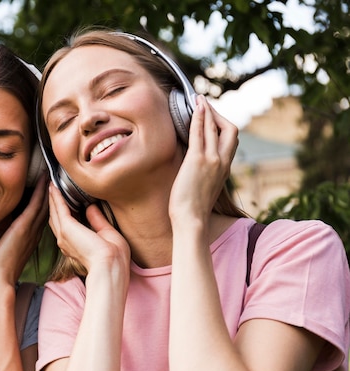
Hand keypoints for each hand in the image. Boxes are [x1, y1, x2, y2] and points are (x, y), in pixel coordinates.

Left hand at [0, 174, 48, 286]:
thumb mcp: (2, 241)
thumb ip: (4, 227)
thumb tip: (1, 213)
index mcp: (32, 237)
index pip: (42, 216)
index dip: (47, 202)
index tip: (49, 190)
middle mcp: (36, 232)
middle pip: (48, 208)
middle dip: (52, 193)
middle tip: (55, 177)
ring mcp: (32, 229)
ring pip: (45, 204)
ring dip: (49, 188)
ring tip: (52, 174)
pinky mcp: (25, 227)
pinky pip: (36, 205)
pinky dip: (40, 192)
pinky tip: (43, 180)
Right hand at [48, 184, 129, 278]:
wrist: (110, 266)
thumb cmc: (113, 257)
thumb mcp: (107, 234)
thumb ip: (98, 221)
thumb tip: (91, 208)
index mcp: (75, 246)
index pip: (66, 226)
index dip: (63, 212)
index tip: (63, 199)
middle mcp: (66, 242)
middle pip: (56, 218)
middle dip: (53, 203)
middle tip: (52, 188)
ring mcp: (64, 235)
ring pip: (55, 212)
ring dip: (52, 198)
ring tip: (51, 185)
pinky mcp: (66, 228)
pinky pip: (59, 208)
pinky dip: (56, 197)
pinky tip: (54, 187)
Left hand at [168, 96, 237, 225]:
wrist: (191, 219)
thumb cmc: (193, 209)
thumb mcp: (206, 188)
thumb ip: (206, 174)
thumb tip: (197, 166)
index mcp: (225, 168)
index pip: (231, 140)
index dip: (222, 125)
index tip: (212, 117)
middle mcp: (222, 161)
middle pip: (229, 129)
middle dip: (218, 114)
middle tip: (205, 105)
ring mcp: (211, 160)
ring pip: (213, 127)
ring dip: (206, 110)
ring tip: (198, 99)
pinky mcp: (197, 160)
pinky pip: (199, 133)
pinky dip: (198, 118)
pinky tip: (194, 109)